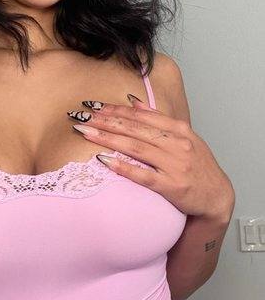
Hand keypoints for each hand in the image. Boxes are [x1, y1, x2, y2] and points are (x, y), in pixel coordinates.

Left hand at [68, 96, 234, 220]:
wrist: (217, 197)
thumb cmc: (197, 166)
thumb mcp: (183, 138)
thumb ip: (158, 119)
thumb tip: (133, 102)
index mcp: (178, 129)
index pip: (141, 115)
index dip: (114, 110)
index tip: (93, 106)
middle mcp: (177, 144)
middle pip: (134, 129)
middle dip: (105, 121)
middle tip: (81, 117)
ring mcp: (175, 165)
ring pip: (135, 148)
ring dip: (108, 139)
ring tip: (85, 133)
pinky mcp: (172, 186)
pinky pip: (143, 175)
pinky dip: (123, 166)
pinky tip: (104, 160)